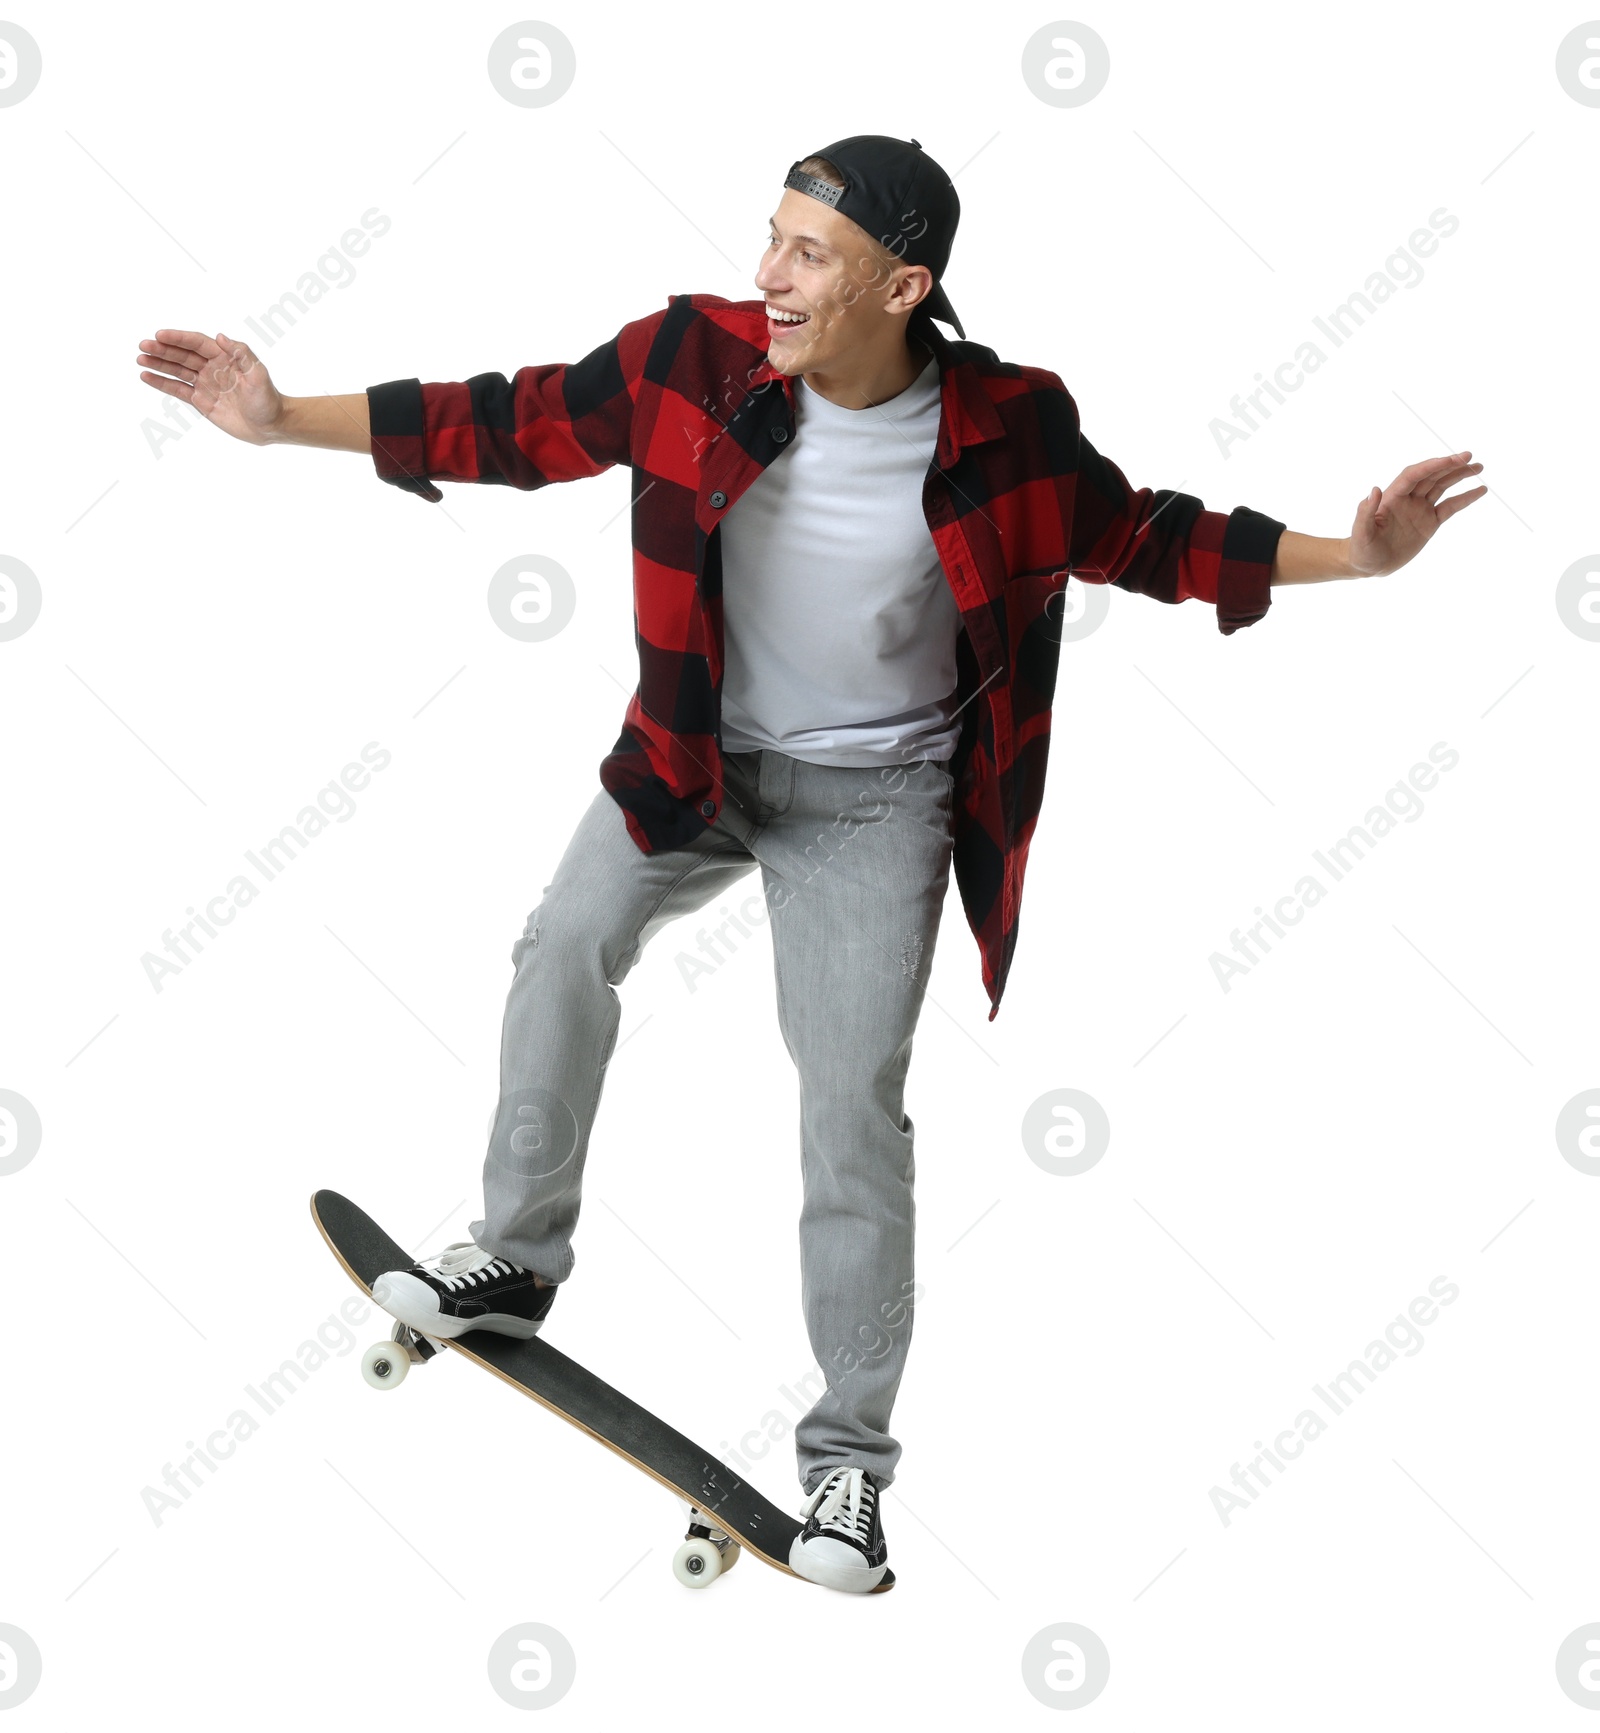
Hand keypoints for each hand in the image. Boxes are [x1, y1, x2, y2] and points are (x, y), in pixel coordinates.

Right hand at [135, 329, 284, 445]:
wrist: (271, 426)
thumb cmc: (268, 398)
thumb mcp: (258, 374)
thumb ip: (241, 354)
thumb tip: (220, 336)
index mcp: (224, 356)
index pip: (196, 343)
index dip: (178, 338)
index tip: (160, 335)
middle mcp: (211, 367)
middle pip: (182, 354)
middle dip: (162, 349)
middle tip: (143, 345)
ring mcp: (204, 383)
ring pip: (177, 370)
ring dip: (158, 364)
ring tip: (140, 359)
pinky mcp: (200, 401)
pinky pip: (177, 389)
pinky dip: (162, 383)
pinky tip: (146, 376)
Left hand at [1347, 451, 1485, 576]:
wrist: (1369, 565)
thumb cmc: (1361, 549)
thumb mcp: (1360, 533)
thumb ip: (1365, 512)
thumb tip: (1375, 489)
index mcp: (1392, 497)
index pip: (1414, 475)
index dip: (1431, 466)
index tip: (1450, 460)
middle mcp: (1408, 499)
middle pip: (1431, 476)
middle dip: (1449, 465)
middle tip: (1469, 456)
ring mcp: (1420, 509)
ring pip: (1442, 487)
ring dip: (1459, 475)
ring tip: (1478, 467)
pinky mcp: (1429, 522)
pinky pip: (1450, 507)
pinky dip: (1465, 498)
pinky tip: (1480, 490)